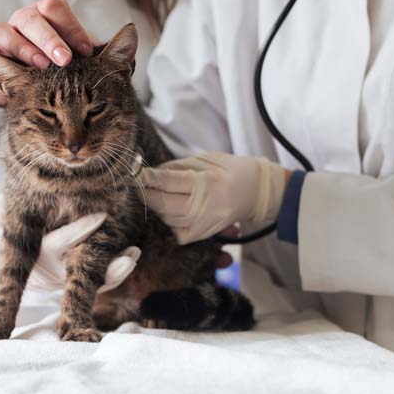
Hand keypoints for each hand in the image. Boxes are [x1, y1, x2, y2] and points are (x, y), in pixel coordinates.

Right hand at [0, 0, 92, 105]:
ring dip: (22, 47)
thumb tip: (129, 49)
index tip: (87, 51)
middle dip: (49, 39)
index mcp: (49, 16)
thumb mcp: (82, 57)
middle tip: (65, 60)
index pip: (57, 9)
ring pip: (3, 30)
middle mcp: (26, 20)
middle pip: (31, 18)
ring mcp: (4, 33)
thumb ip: (99, 51)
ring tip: (40, 65)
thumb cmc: (61, 64)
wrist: (32, 81)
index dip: (72, 27)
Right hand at [0, 195, 140, 293]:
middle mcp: (54, 272)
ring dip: (116, 272)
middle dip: (104, 267)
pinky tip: (132, 256)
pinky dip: (118, 271)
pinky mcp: (82, 282)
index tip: (102, 216)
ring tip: (132, 257)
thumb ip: (3, 213)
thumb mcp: (12, 219)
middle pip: (81, 272)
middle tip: (127, 258)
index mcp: (37, 255)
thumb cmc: (24, 228)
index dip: (80, 231)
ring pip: (95, 281)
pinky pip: (102, 282)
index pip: (59, 244)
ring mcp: (69, 279)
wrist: (28, 255)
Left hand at [140, 152, 286, 243]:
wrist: (260, 192)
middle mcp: (205, 206)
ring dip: (157, 206)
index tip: (133, 172)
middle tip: (138, 184)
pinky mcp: (205, 234)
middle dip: (146, 194)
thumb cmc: (234, 170)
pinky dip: (170, 221)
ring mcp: (205, 223)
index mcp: (207, 182)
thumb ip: (178, 167)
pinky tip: (173, 209)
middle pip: (163, 204)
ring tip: (157, 193)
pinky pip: (177, 232)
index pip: (168, 182)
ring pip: (167, 219)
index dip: (147, 177)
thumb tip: (152, 172)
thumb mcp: (207, 159)